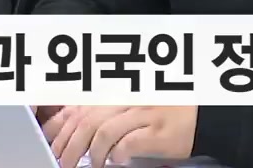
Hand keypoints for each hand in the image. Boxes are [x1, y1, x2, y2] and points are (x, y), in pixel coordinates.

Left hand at [42, 105, 195, 167]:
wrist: (202, 113)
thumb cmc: (160, 110)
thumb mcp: (128, 105)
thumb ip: (101, 112)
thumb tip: (66, 129)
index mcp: (114, 93)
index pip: (77, 110)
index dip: (59, 130)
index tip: (50, 148)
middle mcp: (126, 99)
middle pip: (86, 122)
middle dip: (70, 147)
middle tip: (64, 164)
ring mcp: (143, 114)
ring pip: (104, 131)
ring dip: (93, 153)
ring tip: (92, 166)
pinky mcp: (159, 131)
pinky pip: (130, 141)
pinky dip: (118, 153)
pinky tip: (116, 162)